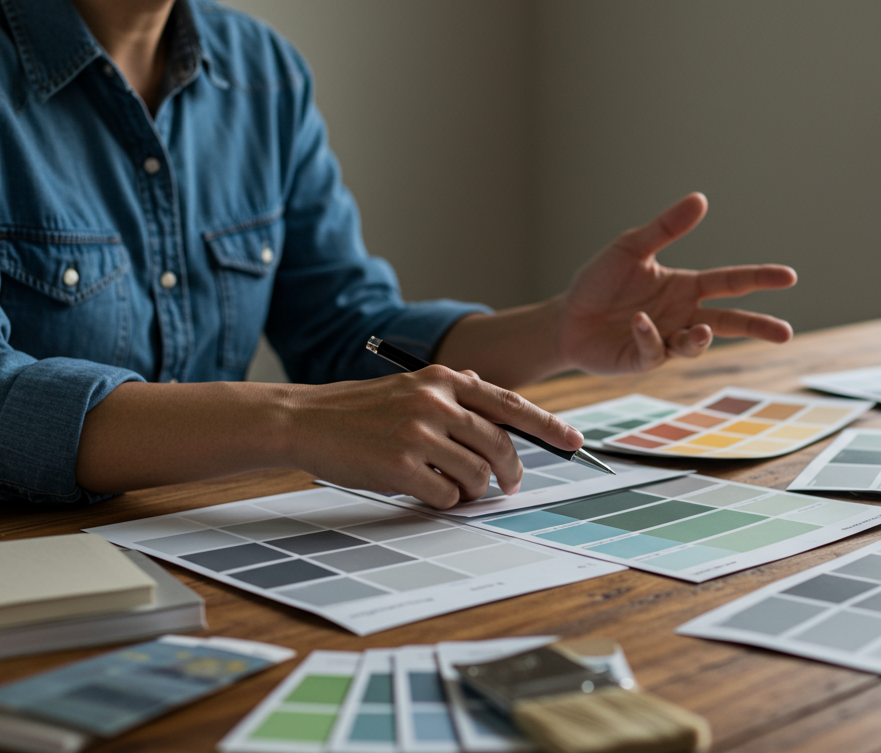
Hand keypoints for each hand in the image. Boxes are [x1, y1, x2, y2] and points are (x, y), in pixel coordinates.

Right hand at [285, 366, 581, 508]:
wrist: (305, 420)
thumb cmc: (360, 411)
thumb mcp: (411, 388)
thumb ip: (454, 396)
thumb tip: (497, 407)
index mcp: (444, 380)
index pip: (511, 405)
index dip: (548, 426)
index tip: (575, 442)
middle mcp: (436, 403)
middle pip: (500, 447)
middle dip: (510, 473)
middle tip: (507, 486)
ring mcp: (419, 434)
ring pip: (477, 476)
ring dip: (471, 490)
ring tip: (449, 486)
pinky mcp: (401, 466)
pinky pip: (446, 496)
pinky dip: (442, 500)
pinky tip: (422, 490)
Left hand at [555, 193, 796, 373]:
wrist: (565, 317)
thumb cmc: (599, 282)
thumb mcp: (631, 248)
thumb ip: (666, 228)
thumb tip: (701, 199)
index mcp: (686, 287)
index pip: (731, 282)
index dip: (760, 278)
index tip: (789, 276)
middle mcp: (683, 315)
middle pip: (729, 321)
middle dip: (758, 327)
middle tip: (785, 333)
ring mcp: (666, 340)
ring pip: (697, 344)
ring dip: (700, 338)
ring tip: (700, 329)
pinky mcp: (644, 360)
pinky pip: (656, 350)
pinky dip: (650, 335)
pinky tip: (637, 321)